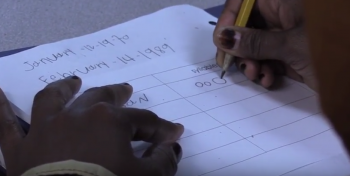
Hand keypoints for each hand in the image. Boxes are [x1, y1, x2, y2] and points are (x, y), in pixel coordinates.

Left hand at [0, 76, 183, 175]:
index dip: (161, 128)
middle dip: (118, 93)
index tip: (173, 134)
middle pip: (102, 98)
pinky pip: (5, 127)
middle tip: (126, 89)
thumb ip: (164, 160)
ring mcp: (46, 130)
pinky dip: (1, 110)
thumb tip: (172, 146)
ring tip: (73, 80)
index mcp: (110, 121)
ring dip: (65, 87)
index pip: (144, 121)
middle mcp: (77, 116)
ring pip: (54, 99)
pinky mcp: (22, 150)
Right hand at [213, 0, 316, 89]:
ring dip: (249, 63)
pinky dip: (263, 72)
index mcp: (283, 3)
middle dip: (238, 47)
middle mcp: (281, 18)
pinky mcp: (288, 57)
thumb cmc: (333, 50)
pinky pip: (266, 62)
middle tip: (230, 63)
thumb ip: (256, 42)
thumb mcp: (291, 44)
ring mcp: (284, 39)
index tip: (221, 41)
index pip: (245, 3)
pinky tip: (268, 80)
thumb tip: (222, 37)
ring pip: (253, 48)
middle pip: (245, 28)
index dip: (229, 19)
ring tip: (256, 74)